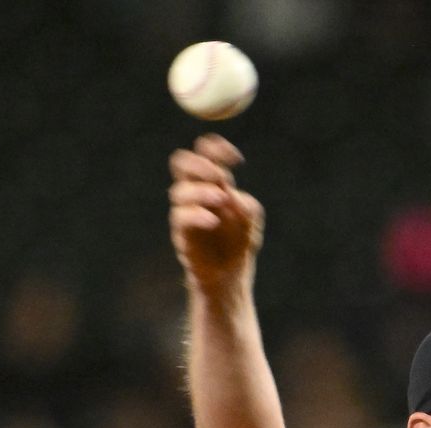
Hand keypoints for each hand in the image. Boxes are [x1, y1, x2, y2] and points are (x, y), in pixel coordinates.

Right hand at [169, 134, 263, 290]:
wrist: (230, 275)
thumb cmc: (240, 242)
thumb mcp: (251, 218)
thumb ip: (243, 203)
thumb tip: (228, 194)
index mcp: (213, 181)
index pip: (205, 152)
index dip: (216, 148)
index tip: (236, 159)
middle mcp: (195, 192)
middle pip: (181, 163)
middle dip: (199, 163)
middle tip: (219, 175)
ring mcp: (185, 212)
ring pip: (179, 191)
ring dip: (201, 191)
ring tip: (221, 199)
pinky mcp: (181, 233)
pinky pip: (181, 218)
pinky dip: (197, 215)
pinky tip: (213, 221)